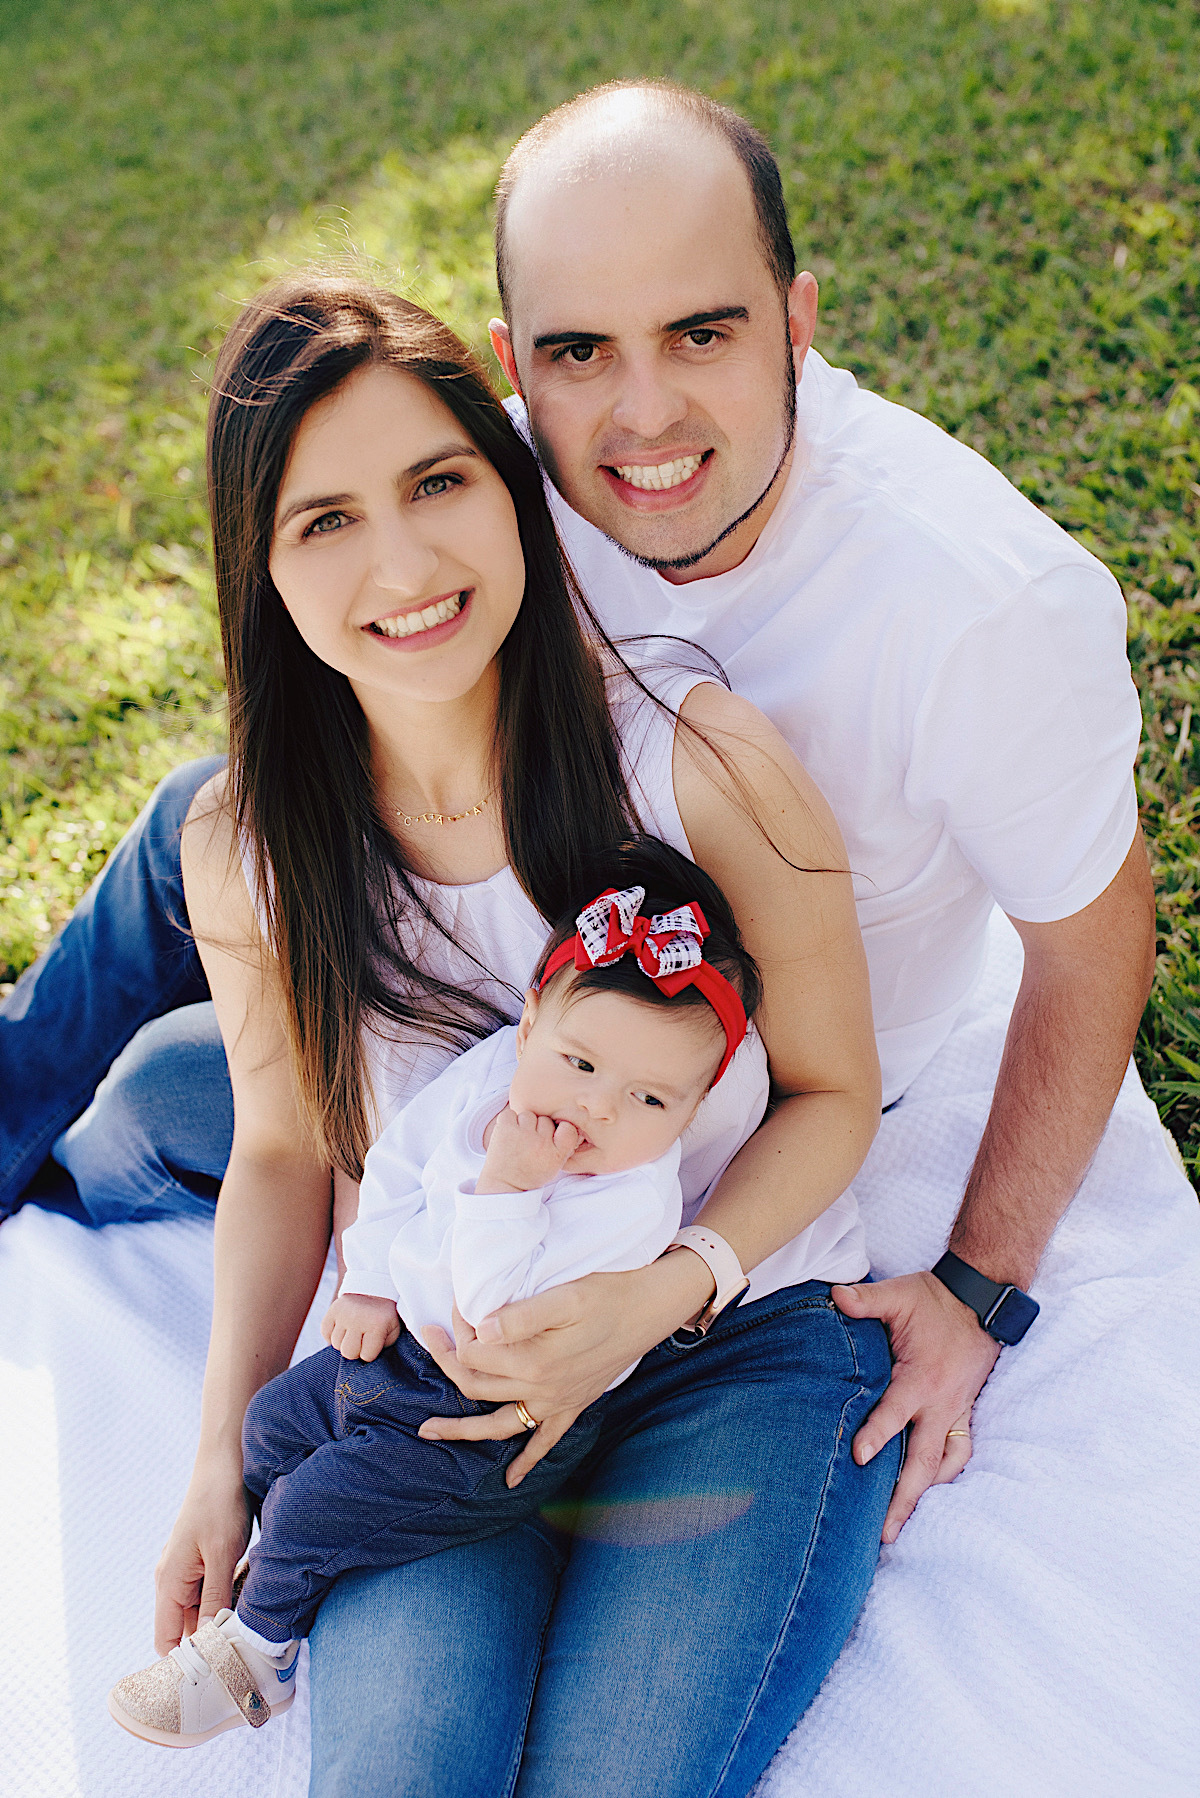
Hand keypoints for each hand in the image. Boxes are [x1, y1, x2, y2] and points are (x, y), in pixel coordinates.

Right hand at [153, 1452, 251, 1655]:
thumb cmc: (220, 1504)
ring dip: (220, 1619)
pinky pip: (209, 1592)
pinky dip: (226, 1599)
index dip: (186, 1661)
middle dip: (209, 1642)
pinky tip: (248, 1598)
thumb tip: (210, 1641)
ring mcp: (186, 1569)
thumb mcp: (222, 1554)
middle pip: (185, 1629)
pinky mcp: (201, 1559)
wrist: (225, 1462)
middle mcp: (171, 1580)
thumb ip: (215, 1598)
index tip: (216, 1672)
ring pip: (200, 1611)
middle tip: (242, 1654)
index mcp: (169, 1583)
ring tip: (249, 1628)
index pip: (166, 1641)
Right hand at [322, 1292, 400, 1360]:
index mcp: (376, 1325)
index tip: (373, 1343)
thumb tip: (366, 1358)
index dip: (370, 1353)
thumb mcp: (393, 1330)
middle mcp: (358, 1319)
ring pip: (335, 1344)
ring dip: (344, 1342)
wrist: (374, 1288)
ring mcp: (343, 1314)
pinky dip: (332, 1334)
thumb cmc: (384, 1315)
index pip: (366, 1356)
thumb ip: (383, 1346)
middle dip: (355, 1350)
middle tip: (361, 1341)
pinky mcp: (332, 1310)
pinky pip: (325, 1333)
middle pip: (348, 1352)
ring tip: (353, 1332)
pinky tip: (343, 1329)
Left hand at [419, 1253, 712, 1487]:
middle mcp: (541, 1389)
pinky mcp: (572, 1406)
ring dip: (462, 1429)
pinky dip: (526, 1463)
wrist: (650, 1308)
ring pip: (497, 1424)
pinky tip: (510, 1481)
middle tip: (428, 1337)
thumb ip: (520, 1316)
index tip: (452, 1305)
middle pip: (476, 1384)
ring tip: (427, 1431)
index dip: (456, 1330)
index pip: (474, 1352)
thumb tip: (478, 1330)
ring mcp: (556, 1402)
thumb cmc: (607, 1294)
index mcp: (533, 1360)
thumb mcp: (565, 1296)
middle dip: (447, 1362)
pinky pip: (544, 1443)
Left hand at [477, 1107, 579, 1193]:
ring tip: (518, 1141)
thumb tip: (568, 1123)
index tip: (553, 1137)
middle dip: (539, 1129)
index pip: (568, 1128)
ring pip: (528, 1115)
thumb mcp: (554, 1166)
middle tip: (530, 1144)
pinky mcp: (505, 1128)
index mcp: (556, 1154)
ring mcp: (522, 1134)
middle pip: (545, 1120)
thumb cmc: (531, 1173)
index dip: (562, 1129)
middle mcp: (541, 1143)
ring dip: (523, 1125)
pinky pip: (510, 1114)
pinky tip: (508, 1135)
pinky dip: (508, 1121)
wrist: (505, 1185)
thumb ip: (564, 1146)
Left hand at [832, 1272, 999, 1543]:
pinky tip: (929, 1492)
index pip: (896, 1412)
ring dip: (925, 1493)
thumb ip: (866, 1300)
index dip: (878, 1435)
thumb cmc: (934, 1300)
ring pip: (943, 1464)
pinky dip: (945, 1474)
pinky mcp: (963, 1412)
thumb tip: (835, 1297)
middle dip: (904, 1497)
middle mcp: (941, 1403)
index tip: (858, 1457)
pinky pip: (958, 1452)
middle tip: (885, 1533)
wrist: (981, 1298)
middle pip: (924, 1460)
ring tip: (902, 1525)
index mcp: (922, 1378)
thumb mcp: (899, 1295)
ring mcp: (955, 1411)